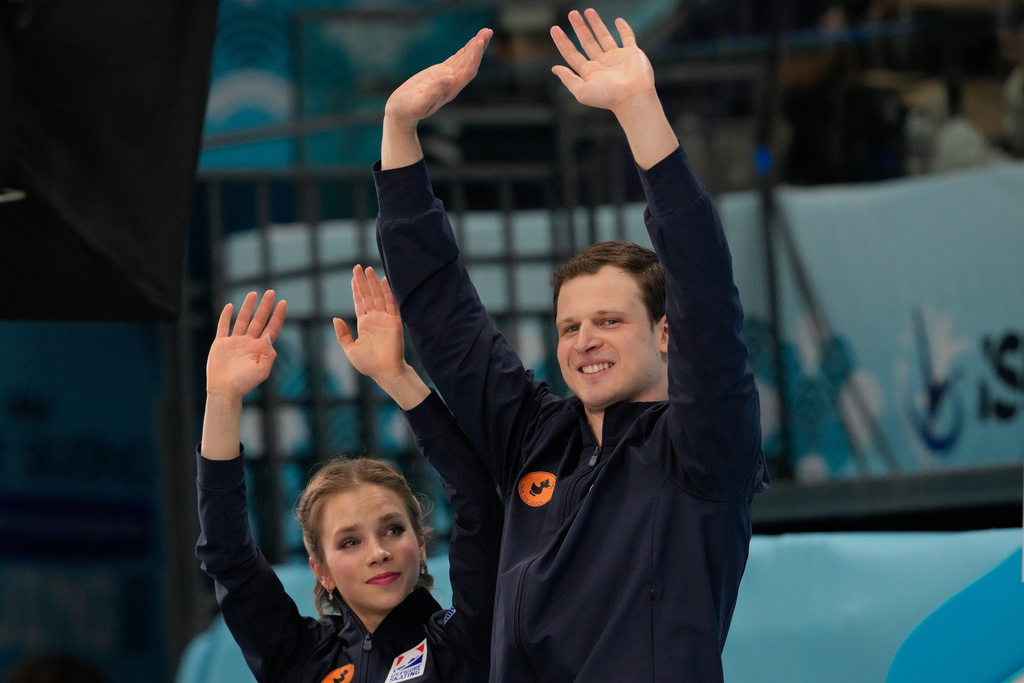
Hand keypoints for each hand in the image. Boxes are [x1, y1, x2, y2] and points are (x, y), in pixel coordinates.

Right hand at [206, 291, 286, 400]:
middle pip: (259, 320)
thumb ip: (268, 354)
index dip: (278, 316)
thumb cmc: (244, 384)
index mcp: (260, 348)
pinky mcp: (221, 344)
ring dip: (248, 307)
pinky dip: (226, 316)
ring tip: (253, 293)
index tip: (283, 303)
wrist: (225, 391)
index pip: (271, 328)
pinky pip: (223, 327)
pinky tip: (230, 306)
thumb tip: (269, 335)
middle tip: (271, 292)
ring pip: (243, 320)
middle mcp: (249, 342)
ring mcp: (235, 342)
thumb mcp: (262, 371)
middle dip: (265, 306)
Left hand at [334, 265, 406, 380]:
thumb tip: (335, 318)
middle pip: (367, 296)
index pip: (359, 302)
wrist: (384, 372)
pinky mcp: (394, 321)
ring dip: (373, 283)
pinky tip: (384, 280)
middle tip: (357, 267)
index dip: (356, 290)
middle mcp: (374, 319)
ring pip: (378, 296)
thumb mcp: (349, 349)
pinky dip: (388, 292)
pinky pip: (390, 303)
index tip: (353, 277)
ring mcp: (384, 319)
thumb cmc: (368, 364)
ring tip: (368, 269)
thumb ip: (342, 334)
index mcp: (364, 324)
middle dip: (362, 281)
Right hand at [384, 28, 492, 130]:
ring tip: (486, 31)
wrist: (401, 112)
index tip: (479, 43)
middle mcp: (452, 83)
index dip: (474, 58)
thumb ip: (434, 93)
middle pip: (470, 63)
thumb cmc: (407, 110)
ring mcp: (448, 77)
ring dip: (475, 45)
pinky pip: (456, 59)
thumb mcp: (418, 104)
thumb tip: (449, 78)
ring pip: (465, 59)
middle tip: (488, 31)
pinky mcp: (441, 72)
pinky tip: (473, 41)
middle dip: (479, 47)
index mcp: (450, 91)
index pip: (467, 72)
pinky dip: (465, 50)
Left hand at [550, 10, 655, 113]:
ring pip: (604, 36)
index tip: (554, 28)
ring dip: (596, 24)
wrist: (633, 97)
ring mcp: (617, 58)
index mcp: (589, 72)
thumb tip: (554, 68)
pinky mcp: (632, 53)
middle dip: (579, 27)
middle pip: (587, 42)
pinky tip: (618, 21)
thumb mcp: (581, 91)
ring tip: (588, 11)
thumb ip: (568, 79)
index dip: (563, 41)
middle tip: (572, 14)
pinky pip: (627, 37)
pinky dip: (624, 29)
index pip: (572, 54)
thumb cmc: (607, 97)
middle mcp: (602, 64)